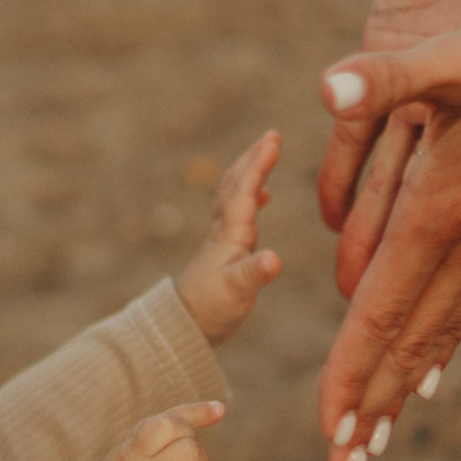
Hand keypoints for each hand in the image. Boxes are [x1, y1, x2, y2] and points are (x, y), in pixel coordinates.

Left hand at [174, 131, 284, 345]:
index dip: (258, 165)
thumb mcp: (237, 293)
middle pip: (236, 184)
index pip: (244, 192)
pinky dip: (250, 196)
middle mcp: (224, 230)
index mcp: (229, 235)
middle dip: (253, 158)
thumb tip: (275, 259)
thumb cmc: (212, 310)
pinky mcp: (224, 249)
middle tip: (271, 135)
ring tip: (265, 152)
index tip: (272, 140)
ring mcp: (222, 238)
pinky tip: (263, 196)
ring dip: (249, 171)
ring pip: (234, 194)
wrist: (185, 326)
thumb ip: (255, 274)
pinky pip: (237, 212)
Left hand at [310, 0, 460, 460]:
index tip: (330, 430)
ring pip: (447, 329)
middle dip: (372, 406)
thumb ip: (387, 77)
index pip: (385, 311)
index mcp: (448, 209)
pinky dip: (447, 340)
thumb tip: (327, 85)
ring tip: (378, 433)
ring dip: (407, 384)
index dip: (352, 372)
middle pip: (412, 342)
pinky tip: (432, 366)